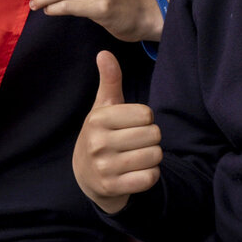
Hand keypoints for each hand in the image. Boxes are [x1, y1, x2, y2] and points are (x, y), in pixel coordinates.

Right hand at [72, 51, 161, 212]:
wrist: (86, 175)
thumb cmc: (101, 134)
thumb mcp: (103, 107)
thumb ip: (109, 80)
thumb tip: (104, 53)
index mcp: (98, 119)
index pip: (146, 114)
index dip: (146, 119)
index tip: (132, 125)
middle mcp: (98, 143)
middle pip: (154, 135)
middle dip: (151, 138)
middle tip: (136, 142)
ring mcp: (104, 168)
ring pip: (155, 156)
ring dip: (153, 157)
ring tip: (137, 156)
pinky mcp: (112, 188)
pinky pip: (150, 178)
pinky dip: (150, 175)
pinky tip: (137, 172)